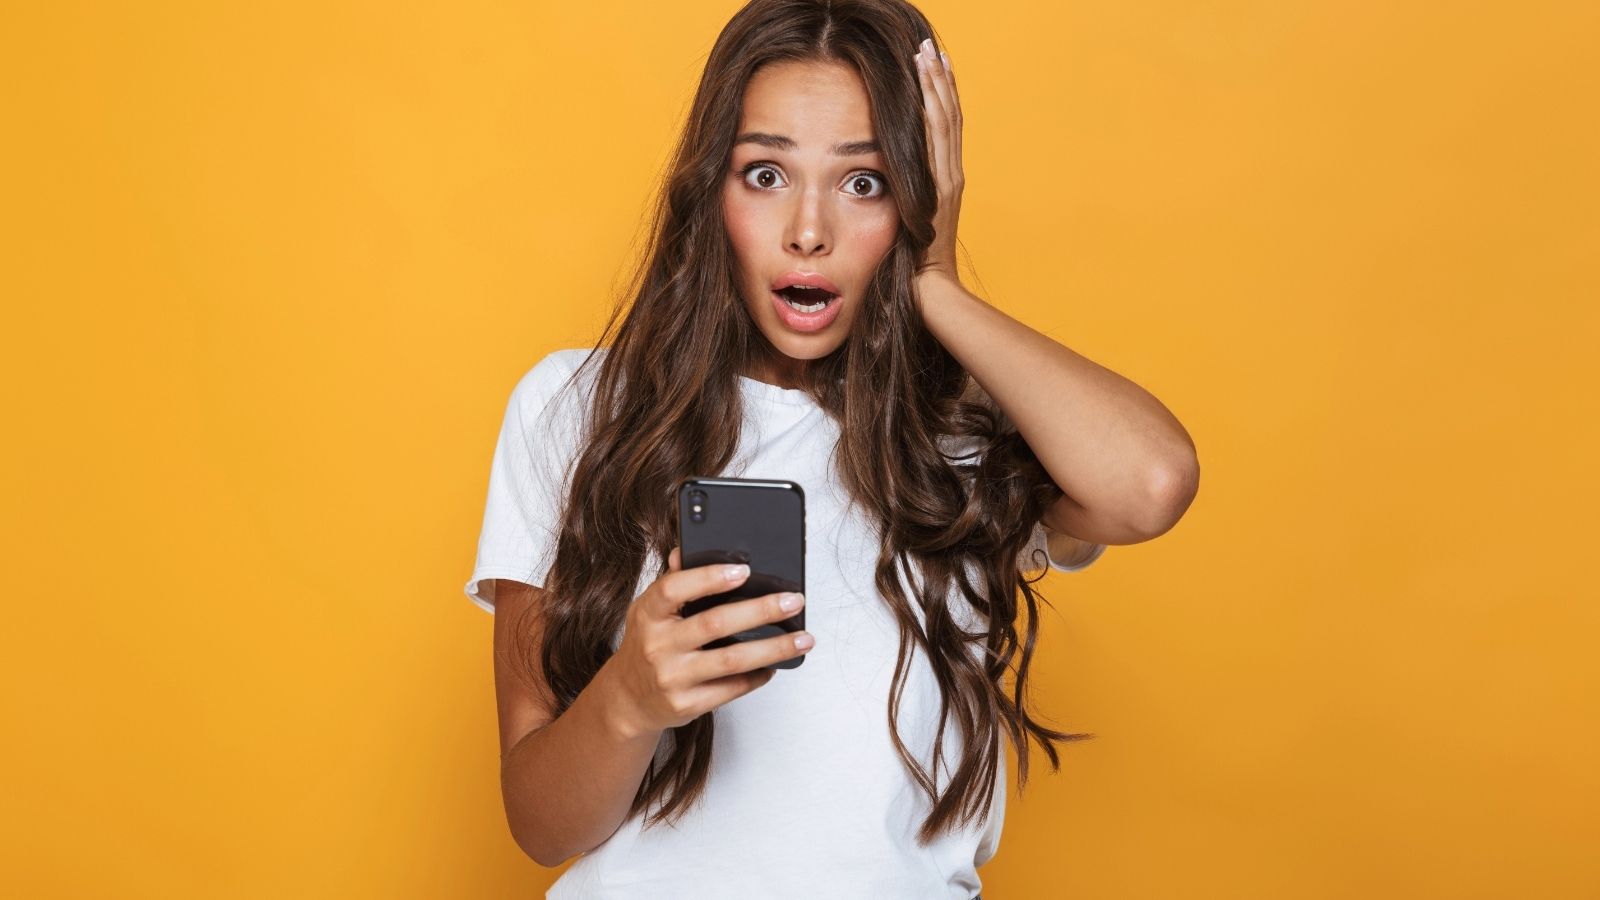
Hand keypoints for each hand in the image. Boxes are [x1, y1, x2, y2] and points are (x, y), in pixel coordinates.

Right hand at [600, 546, 812, 738]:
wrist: (628, 699)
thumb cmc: (647, 645)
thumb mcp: (649, 610)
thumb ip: (672, 582)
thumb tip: (688, 550)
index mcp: (648, 614)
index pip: (674, 589)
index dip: (709, 577)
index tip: (744, 570)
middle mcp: (658, 646)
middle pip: (715, 624)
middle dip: (760, 611)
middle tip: (793, 601)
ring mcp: (672, 678)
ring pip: (732, 660)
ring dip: (773, 648)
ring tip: (803, 638)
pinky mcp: (687, 704)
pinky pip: (732, 688)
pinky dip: (759, 676)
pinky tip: (775, 664)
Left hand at [914, 37, 964, 290]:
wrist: (932, 295)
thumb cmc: (911, 273)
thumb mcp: (902, 229)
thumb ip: (895, 206)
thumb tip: (871, 189)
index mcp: (942, 184)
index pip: (943, 130)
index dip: (938, 97)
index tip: (929, 67)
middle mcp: (950, 177)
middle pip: (948, 117)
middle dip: (938, 80)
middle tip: (928, 46)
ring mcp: (948, 182)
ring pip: (945, 122)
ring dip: (936, 85)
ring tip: (927, 54)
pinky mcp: (941, 188)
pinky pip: (937, 140)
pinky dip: (933, 109)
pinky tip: (925, 85)